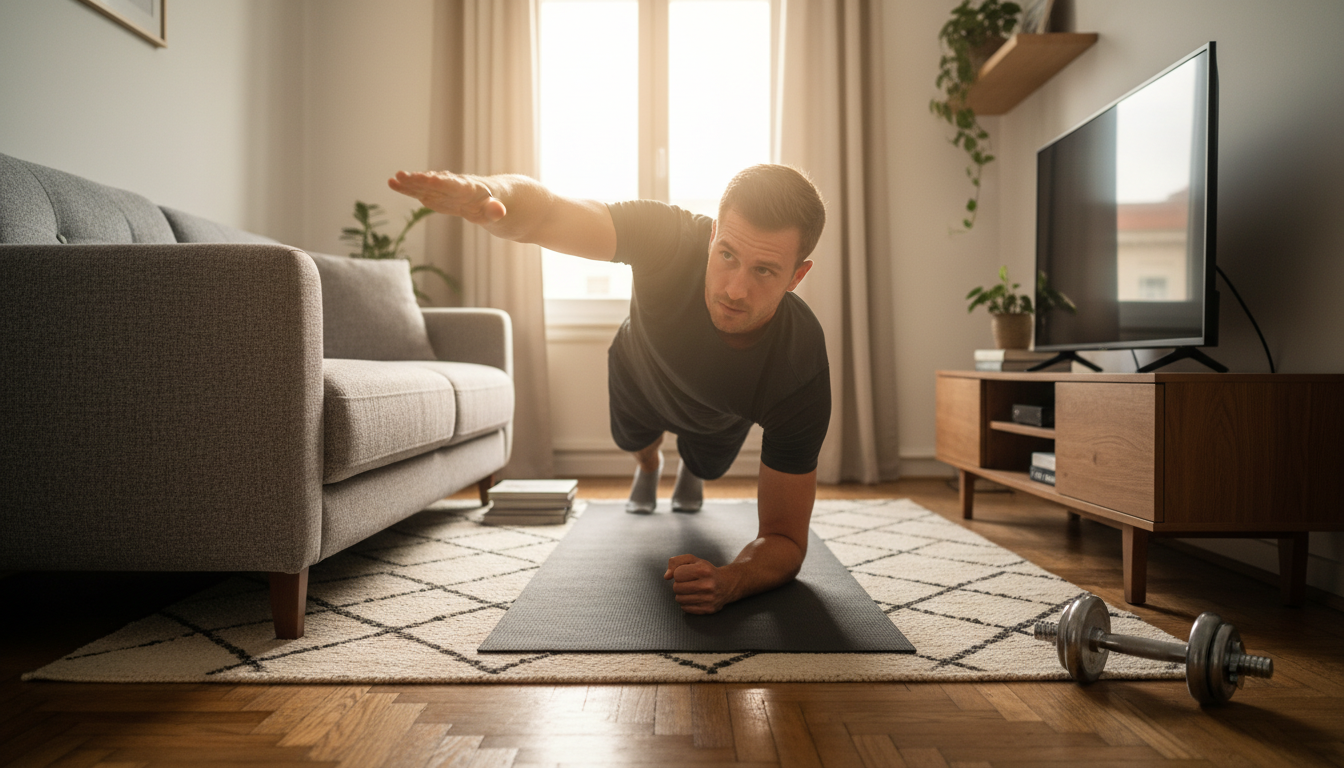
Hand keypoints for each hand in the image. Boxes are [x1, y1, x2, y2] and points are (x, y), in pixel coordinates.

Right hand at [387, 170, 505, 224]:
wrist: (488, 196)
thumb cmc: (494, 203)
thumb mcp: (497, 210)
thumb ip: (495, 210)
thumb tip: (500, 211)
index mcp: (469, 188)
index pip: (453, 185)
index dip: (441, 182)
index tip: (428, 178)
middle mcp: (453, 185)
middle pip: (435, 182)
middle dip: (420, 180)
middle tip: (403, 175)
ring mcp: (443, 189)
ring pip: (424, 185)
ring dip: (409, 183)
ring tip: (393, 179)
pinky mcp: (436, 195)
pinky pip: (420, 191)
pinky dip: (408, 189)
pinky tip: (394, 184)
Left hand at [664, 554, 732, 614]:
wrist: (727, 584)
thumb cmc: (706, 571)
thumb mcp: (693, 560)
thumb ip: (676, 562)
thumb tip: (666, 577)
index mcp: (703, 570)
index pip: (677, 574)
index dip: (678, 573)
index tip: (686, 573)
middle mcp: (707, 585)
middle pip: (676, 587)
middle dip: (679, 584)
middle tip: (688, 583)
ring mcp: (709, 599)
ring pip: (679, 599)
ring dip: (681, 594)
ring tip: (690, 590)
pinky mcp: (708, 609)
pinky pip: (685, 608)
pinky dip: (686, 603)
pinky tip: (694, 597)